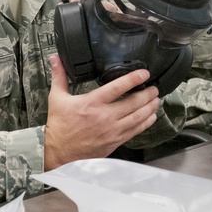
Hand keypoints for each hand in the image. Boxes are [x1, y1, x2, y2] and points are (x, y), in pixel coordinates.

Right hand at [43, 55, 158, 169]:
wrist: (58, 152)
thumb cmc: (59, 126)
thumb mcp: (57, 98)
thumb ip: (60, 76)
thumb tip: (55, 59)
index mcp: (92, 103)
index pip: (117, 87)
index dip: (134, 78)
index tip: (144, 73)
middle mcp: (104, 116)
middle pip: (133, 103)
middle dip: (148, 94)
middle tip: (154, 87)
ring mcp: (112, 130)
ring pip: (138, 117)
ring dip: (150, 107)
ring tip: (156, 99)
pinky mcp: (115, 141)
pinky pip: (135, 131)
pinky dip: (146, 123)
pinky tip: (151, 116)